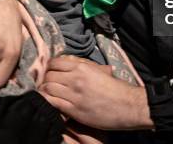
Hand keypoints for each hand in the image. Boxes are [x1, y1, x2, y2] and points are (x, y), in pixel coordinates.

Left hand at [39, 56, 153, 129]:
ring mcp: (74, 95)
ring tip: (46, 93)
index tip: (50, 72)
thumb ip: (86, 67)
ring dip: (44, 90)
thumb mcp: (101, 71)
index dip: (50, 67)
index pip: (55, 62)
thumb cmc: (118, 89)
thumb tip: (74, 63)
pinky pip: (52, 102)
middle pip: (49, 75)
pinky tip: (48, 102)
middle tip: (46, 83)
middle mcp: (76, 78)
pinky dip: (47, 101)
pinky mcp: (74, 110)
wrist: (128, 106)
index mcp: (83, 67)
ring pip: (48, 88)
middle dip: (45, 79)